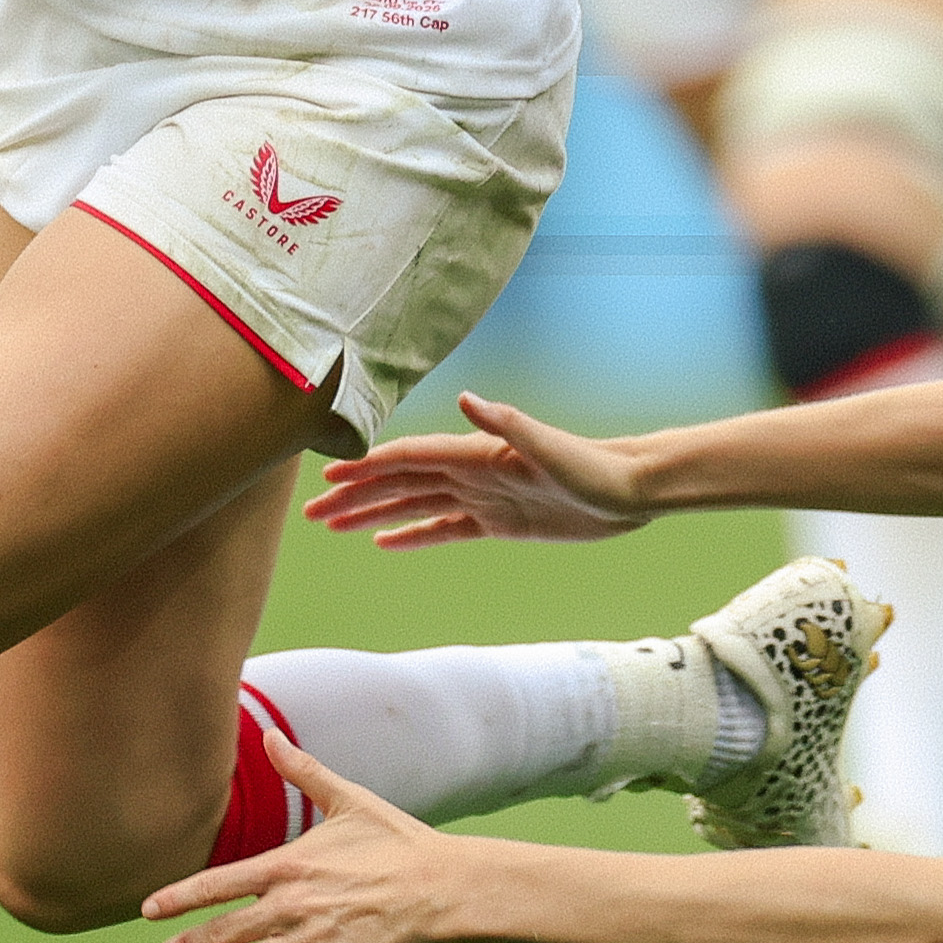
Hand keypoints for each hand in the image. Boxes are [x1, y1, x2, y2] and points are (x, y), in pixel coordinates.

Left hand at [147, 724, 473, 942]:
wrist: (447, 889)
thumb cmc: (401, 842)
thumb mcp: (349, 800)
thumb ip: (303, 771)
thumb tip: (268, 736)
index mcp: (288, 865)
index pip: (216, 885)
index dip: (178, 899)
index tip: (149, 911)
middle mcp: (289, 906)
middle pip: (221, 931)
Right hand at [300, 391, 651, 545]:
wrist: (631, 490)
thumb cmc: (596, 467)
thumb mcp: (553, 448)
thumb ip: (510, 424)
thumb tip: (467, 398)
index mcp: (478, 452)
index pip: (410, 457)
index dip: (367, 466)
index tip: (328, 476)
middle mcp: (473, 471)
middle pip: (400, 483)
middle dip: (354, 496)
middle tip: (311, 515)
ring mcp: (483, 496)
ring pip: (413, 505)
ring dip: (372, 515)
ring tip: (333, 528)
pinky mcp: (498, 522)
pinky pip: (443, 529)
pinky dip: (412, 535)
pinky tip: (384, 544)